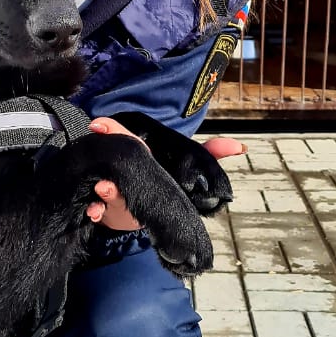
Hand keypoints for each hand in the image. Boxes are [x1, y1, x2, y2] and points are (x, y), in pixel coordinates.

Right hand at [85, 119, 246, 230]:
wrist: (136, 213)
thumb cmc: (161, 183)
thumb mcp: (183, 169)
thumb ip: (208, 156)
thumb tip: (241, 147)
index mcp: (141, 153)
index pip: (128, 137)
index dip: (114, 128)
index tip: (99, 123)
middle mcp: (124, 167)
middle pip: (115, 156)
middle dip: (109, 149)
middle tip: (103, 147)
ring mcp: (110, 187)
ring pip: (104, 183)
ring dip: (105, 187)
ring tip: (104, 188)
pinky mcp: (103, 208)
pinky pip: (95, 207)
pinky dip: (94, 210)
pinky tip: (94, 212)